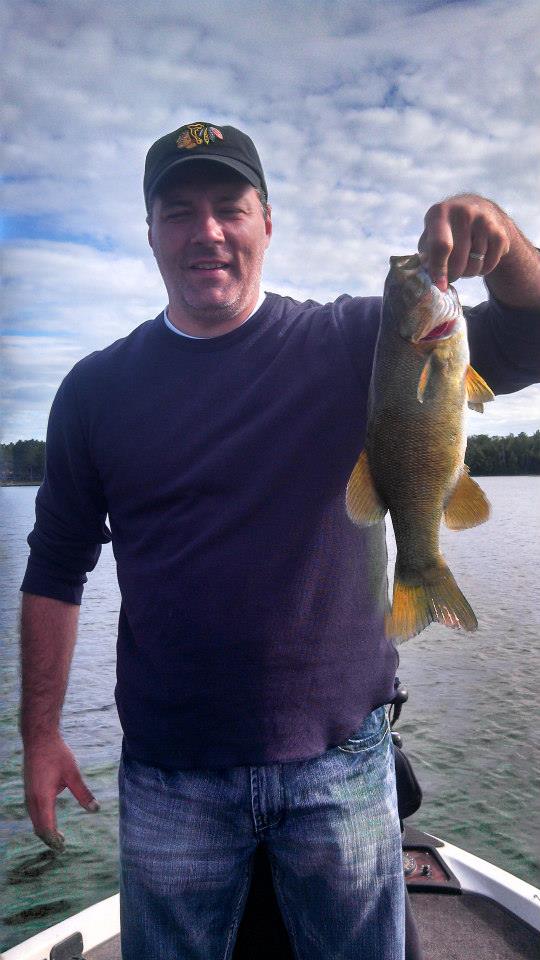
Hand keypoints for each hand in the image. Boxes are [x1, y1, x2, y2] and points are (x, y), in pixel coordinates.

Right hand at [23, 733, 98, 850]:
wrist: (39, 739)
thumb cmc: (56, 754)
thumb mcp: (73, 774)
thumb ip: (83, 793)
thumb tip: (95, 809)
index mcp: (43, 798)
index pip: (46, 827)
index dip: (54, 840)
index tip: (63, 849)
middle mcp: (33, 800)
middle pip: (39, 828)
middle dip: (49, 838)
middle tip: (63, 846)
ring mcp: (28, 795)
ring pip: (35, 820)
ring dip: (45, 830)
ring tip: (59, 835)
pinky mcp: (28, 790)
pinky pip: (33, 812)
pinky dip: (41, 820)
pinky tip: (51, 818)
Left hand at [418, 195, 511, 290]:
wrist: (479, 209)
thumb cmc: (446, 229)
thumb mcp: (431, 234)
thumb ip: (426, 255)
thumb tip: (433, 280)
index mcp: (441, 213)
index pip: (441, 246)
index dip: (439, 269)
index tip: (440, 286)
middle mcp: (464, 213)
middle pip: (458, 260)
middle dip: (453, 275)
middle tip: (450, 275)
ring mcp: (484, 221)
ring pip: (474, 265)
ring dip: (468, 273)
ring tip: (464, 263)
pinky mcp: (500, 233)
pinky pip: (489, 265)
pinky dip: (483, 270)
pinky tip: (478, 259)